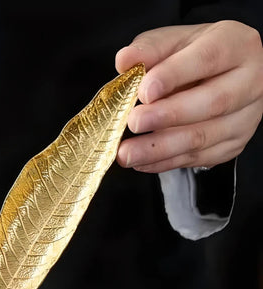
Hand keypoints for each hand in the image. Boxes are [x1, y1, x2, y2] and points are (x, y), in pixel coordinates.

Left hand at [115, 20, 262, 172]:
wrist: (220, 77)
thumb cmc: (194, 57)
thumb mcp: (173, 42)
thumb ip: (149, 49)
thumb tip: (124, 60)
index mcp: (236, 46)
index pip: (207, 58)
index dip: (174, 76)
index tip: (144, 91)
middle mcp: (248, 82)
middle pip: (212, 103)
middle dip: (168, 116)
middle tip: (133, 122)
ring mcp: (244, 118)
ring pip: (202, 137)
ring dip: (159, 149)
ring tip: (127, 153)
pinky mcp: (232, 145)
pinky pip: (196, 158)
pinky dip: (164, 162)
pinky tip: (141, 161)